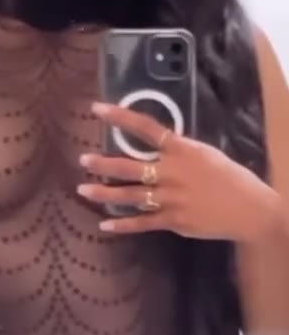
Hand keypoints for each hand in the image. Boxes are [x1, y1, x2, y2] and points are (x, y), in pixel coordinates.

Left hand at [77, 102, 279, 241]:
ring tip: (83, 189)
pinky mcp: (173, 221)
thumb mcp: (205, 154)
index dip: (120, 117)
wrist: (251, 209)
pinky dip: (122, 225)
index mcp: (182, 150)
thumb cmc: (230, 178)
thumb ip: (179, 150)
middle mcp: (172, 172)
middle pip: (129, 166)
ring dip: (104, 193)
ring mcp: (171, 198)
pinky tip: (104, 225)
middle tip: (83, 159)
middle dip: (103, 163)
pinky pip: (142, 223)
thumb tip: (158, 144)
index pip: (146, 128)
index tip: (97, 109)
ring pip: (129, 195)